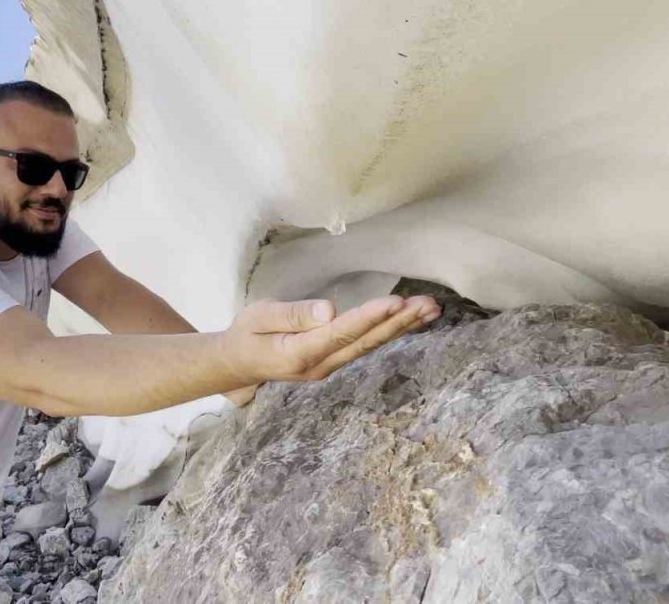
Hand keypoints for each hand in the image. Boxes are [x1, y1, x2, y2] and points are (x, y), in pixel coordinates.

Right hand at [220, 294, 439, 383]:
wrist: (237, 364)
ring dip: (401, 328)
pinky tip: (409, 320)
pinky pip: (365, 346)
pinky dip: (389, 332)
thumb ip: (292, 314)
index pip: (340, 333)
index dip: (369, 317)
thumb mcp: (258, 317)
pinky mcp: (333, 361)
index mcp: (298, 353)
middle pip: (364, 342)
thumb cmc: (246, 334)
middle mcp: (319, 365)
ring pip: (369, 346)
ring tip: (430, 310)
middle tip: (428, 305)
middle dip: (398, 322)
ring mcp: (329, 366)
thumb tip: (328, 310)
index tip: (395, 302)